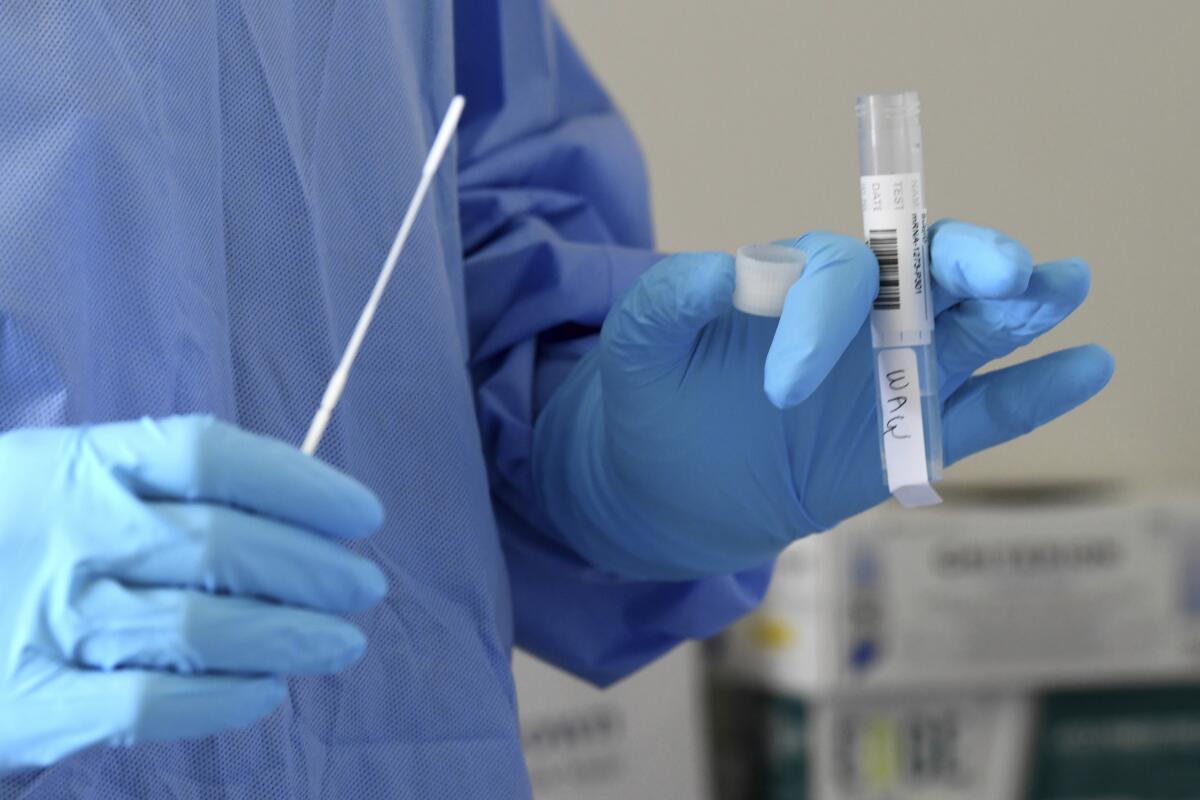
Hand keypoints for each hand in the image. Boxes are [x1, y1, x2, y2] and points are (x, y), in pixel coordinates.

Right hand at [0, 416, 385, 772]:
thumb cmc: (20, 536)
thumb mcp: (73, 480)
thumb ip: (167, 487)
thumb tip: (305, 519)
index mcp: (81, 462)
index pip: (211, 456)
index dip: (303, 484)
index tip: (364, 515)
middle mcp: (67, 534)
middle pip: (221, 544)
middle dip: (315, 570)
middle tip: (364, 588)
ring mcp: (46, 621)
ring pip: (199, 628)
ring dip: (291, 638)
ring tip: (342, 642)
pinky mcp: (31, 705)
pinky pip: (148, 705)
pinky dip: (224, 700)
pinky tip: (267, 692)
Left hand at [534, 221, 1112, 578]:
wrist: (669, 482)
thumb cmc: (656, 397)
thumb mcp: (639, 345)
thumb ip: (669, 301)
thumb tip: (725, 270)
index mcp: (798, 282)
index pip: (837, 271)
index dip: (822, 319)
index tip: (781, 390)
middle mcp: (857, 317)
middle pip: (929, 271)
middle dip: (968, 262)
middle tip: (1004, 269)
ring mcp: (891, 375)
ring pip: (969, 331)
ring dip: (1020, 308)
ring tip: (1063, 284)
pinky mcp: (911, 436)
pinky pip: (982, 412)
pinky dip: (1033, 393)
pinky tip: (1084, 367)